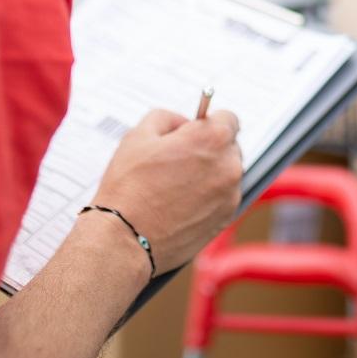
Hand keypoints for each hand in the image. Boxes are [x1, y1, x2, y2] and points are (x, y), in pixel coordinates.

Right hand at [90, 109, 242, 275]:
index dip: (208, 122)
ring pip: (225, 173)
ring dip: (208, 173)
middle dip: (208, 148)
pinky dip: (207, 197)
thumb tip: (182, 123)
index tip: (194, 131)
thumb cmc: (129, 187)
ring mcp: (230, 195)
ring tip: (174, 185)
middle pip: (229, 147)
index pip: (228, 118)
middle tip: (177, 160)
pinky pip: (222, 197)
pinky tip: (180, 203)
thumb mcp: (139, 135)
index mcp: (213, 139)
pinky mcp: (226, 219)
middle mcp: (230, 165)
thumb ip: (168, 118)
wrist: (125, 239)